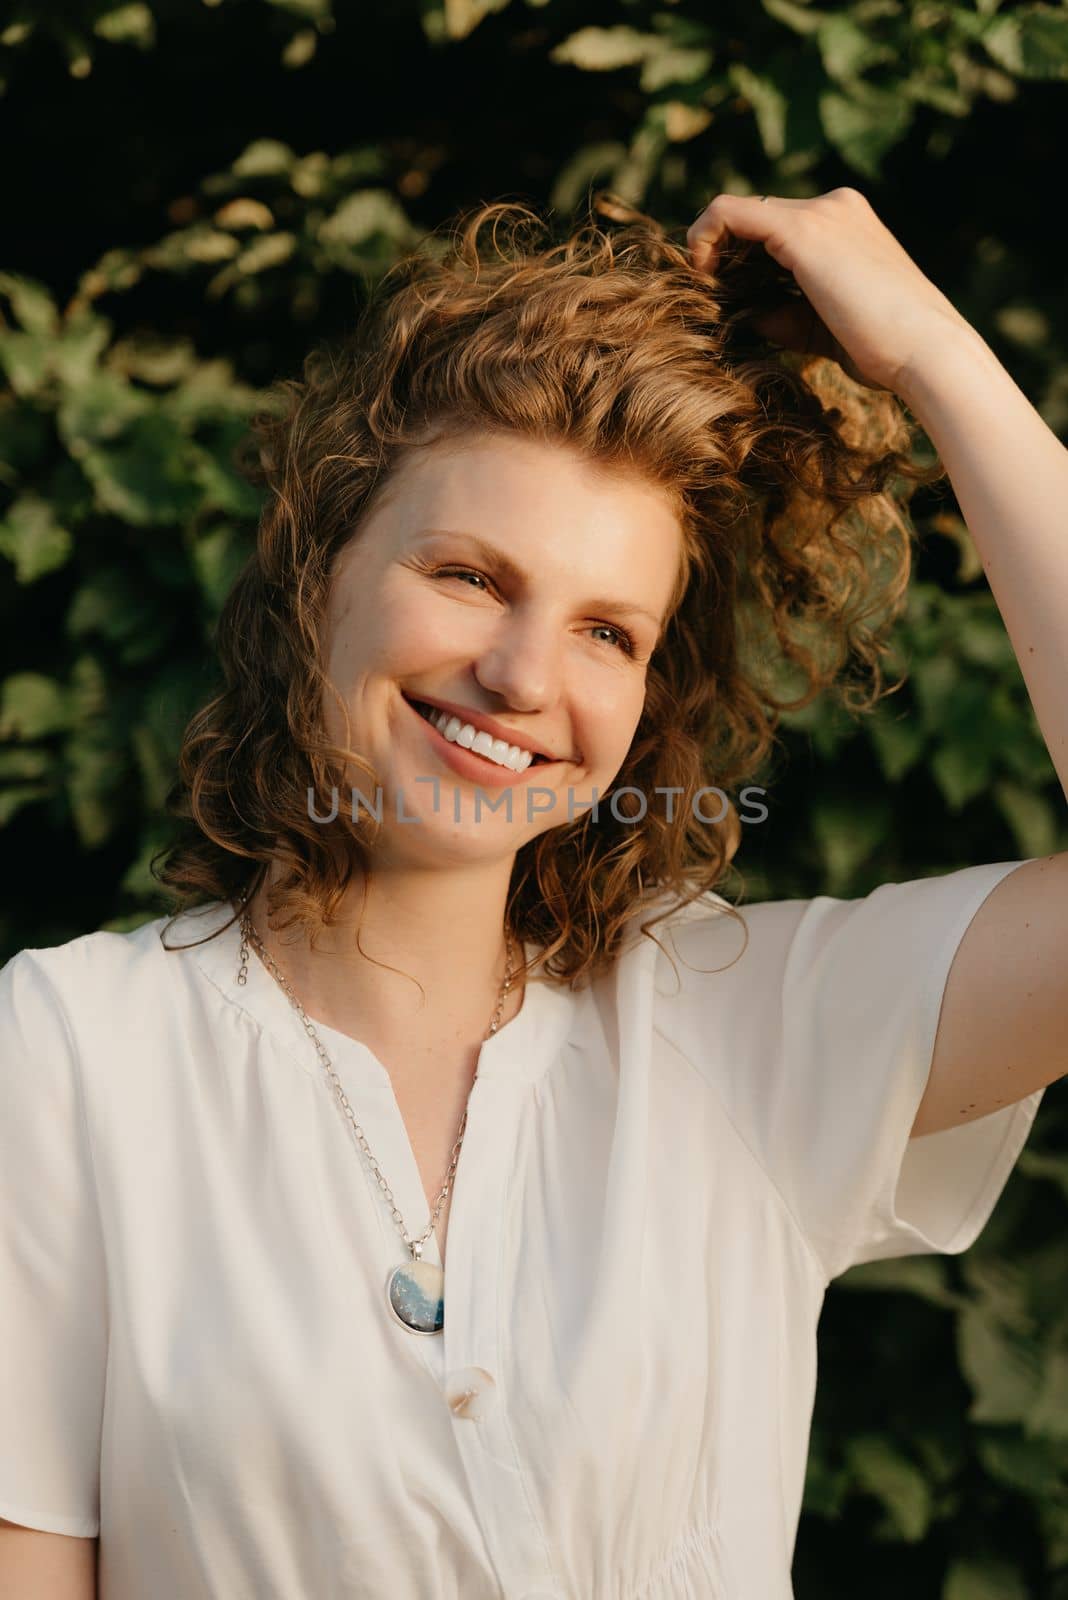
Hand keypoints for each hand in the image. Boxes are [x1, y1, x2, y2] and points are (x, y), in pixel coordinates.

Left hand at [687, 187, 970, 397]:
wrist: (925, 351)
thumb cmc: (885, 352)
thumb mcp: (824, 327)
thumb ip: (785, 314)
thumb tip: (744, 314)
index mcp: (848, 223)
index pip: (777, 227)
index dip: (741, 256)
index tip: (725, 294)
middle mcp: (834, 207)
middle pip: (755, 219)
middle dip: (724, 256)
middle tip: (710, 298)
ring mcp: (820, 213)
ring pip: (739, 214)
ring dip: (713, 251)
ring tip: (707, 294)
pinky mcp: (801, 230)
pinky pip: (729, 214)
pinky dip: (704, 239)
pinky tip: (700, 274)